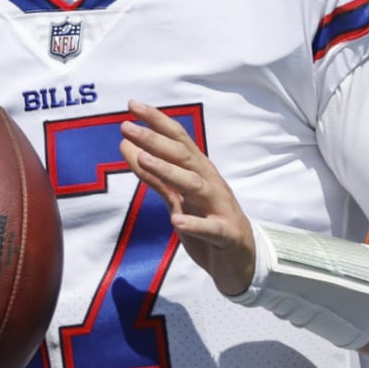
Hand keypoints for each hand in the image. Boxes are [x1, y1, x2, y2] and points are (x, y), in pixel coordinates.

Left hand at [119, 100, 254, 295]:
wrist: (242, 262)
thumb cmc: (208, 224)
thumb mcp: (176, 198)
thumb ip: (153, 175)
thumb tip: (126, 146)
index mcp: (200, 172)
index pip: (179, 140)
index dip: (157, 121)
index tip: (132, 105)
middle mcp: (211, 184)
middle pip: (184, 157)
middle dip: (155, 140)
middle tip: (127, 127)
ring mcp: (220, 208)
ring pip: (196, 185)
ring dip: (170, 171)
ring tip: (145, 160)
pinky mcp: (226, 235)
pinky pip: (211, 228)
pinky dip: (195, 223)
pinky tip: (178, 220)